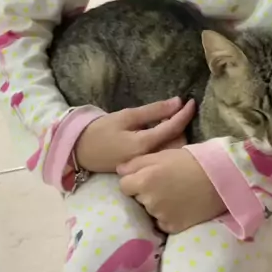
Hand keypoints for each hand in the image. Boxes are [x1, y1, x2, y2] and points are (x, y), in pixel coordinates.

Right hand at [74, 98, 195, 173]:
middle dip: (181, 126)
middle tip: (174, 111)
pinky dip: (167, 144)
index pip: (173, 128)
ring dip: (175, 135)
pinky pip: (163, 157)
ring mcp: (147, 167)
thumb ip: (154, 111)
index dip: (185, 114)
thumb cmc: (102, 130)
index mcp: (144, 145)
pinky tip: (159, 134)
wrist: (80, 151)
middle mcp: (149, 160)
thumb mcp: (127, 116)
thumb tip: (177, 102)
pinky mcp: (144, 170)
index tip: (192, 102)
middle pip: (177, 143)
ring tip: (165, 121)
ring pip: (172, 151)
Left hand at [117, 149, 225, 233]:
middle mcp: (149, 201)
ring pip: (150, 211)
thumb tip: (119, 170)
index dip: (134, 180)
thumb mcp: (162, 154)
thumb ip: (137, 162)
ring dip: (157, 204)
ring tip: (176, 194)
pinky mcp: (173, 227)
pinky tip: (181, 206)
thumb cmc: (190, 161)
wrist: (219, 178)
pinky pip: (162, 223)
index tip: (148, 176)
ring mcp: (160, 216)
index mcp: (144, 180)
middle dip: (146, 192)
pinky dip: (168, 216)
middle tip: (165, 183)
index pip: (124, 185)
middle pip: (137, 198)